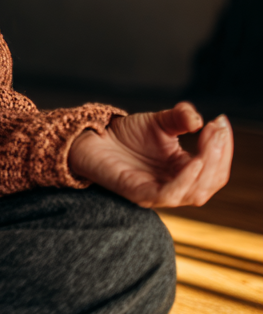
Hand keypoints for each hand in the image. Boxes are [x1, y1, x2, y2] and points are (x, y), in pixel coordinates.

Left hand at [68, 102, 231, 207]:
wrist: (91, 138)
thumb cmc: (125, 134)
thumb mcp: (157, 122)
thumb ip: (179, 118)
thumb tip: (197, 118)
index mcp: (183, 172)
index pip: (214, 170)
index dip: (222, 149)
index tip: (221, 123)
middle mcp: (174, 186)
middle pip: (210, 182)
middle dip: (219, 156)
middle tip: (217, 130)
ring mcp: (158, 193)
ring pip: (195, 192)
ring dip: (208, 167)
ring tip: (210, 141)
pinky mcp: (140, 194)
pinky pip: (170, 195)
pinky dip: (186, 180)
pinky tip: (193, 160)